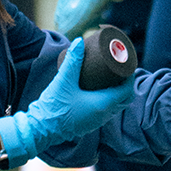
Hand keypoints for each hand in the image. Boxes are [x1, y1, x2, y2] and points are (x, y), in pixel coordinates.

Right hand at [0, 36, 134, 165]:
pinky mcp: (89, 124)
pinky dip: (108, 101)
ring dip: (117, 94)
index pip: (127, 90)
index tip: (126, 66)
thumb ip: (73, 60)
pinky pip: (106, 112)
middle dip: (125, 84)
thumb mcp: (64, 80)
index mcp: (103, 104)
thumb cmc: (54, 106)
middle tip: (119, 71)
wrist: (40, 129)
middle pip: (125, 99)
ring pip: (116, 106)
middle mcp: (104, 115)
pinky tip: (99, 92)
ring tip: (110, 79)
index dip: (129, 77)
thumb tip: (79, 41)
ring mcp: (97, 122)